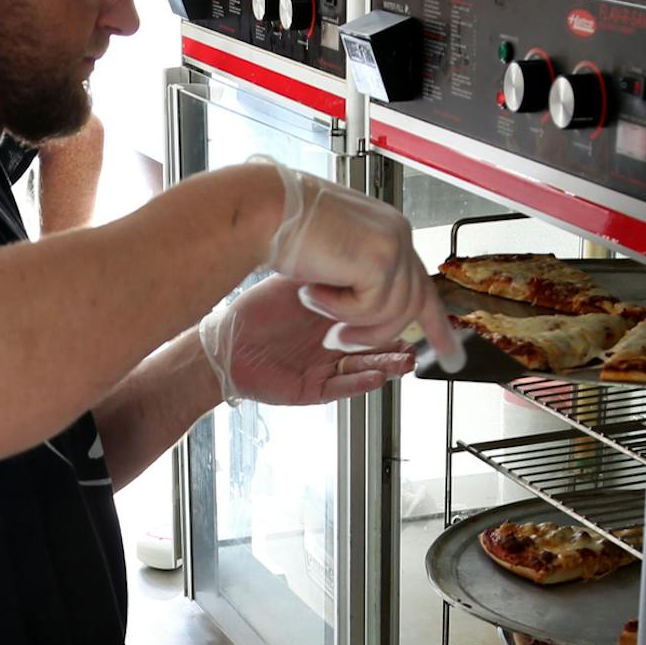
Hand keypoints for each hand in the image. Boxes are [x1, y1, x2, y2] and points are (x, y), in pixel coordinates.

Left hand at [200, 275, 415, 406]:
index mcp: (336, 321)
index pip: (377, 322)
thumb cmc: (257, 311)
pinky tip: (374, 375)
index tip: (422, 313)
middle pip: (379, 349)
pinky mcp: (310, 389)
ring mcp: (325, 369)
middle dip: (400, 345)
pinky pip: (340, 388)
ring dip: (387, 365)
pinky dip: (359, 383)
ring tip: (405, 360)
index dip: (400, 320)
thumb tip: (364, 255)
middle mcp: (334, 347)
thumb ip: (333, 276)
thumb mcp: (302, 285)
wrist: (223, 338)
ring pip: (365, 371)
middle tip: (418, 340)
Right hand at [255, 163, 463, 366]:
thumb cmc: (279, 226)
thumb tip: (370, 302)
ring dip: (351, 321)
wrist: (260, 209)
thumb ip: (357, 273)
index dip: (435, 321)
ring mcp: (394, 244)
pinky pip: (371, 310)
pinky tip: (313, 288)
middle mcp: (397, 234)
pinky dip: (337, 309)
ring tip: (315, 303)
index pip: (421, 281)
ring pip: (395, 312)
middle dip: (389, 335)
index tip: (451, 352)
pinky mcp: (381, 259)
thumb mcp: (329, 254)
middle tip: (343, 340)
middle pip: (416, 302)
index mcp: (387, 231)